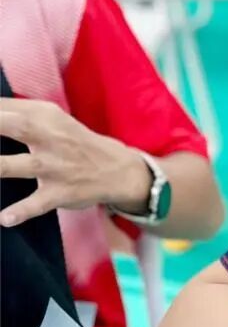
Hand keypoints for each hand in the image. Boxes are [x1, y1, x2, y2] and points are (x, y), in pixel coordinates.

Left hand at [0, 98, 151, 226]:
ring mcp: (56, 167)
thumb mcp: (52, 119)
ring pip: (20, 166)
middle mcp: (51, 138)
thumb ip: (17, 112)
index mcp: (45, 116)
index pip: (4, 107)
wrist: (117, 170)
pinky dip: (21, 212)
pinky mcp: (62, 193)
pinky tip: (4, 218)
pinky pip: (39, 203)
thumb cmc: (74, 142)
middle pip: (14, 126)